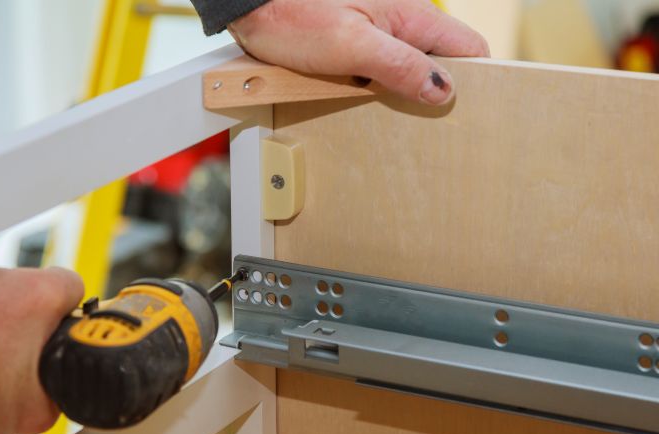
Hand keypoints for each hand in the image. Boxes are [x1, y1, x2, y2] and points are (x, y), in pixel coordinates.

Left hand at [229, 0, 488, 104]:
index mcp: (411, 15)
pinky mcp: (358, 46)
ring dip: (409, 93)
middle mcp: (401, 22)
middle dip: (439, 92)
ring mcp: (380, 34)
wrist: (252, 6)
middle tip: (430, 126)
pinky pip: (385, 71)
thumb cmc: (292, 15)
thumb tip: (442, 89)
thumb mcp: (349, 45)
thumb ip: (399, 65)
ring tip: (399, 120)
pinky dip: (383, 90)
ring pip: (413, 68)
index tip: (469, 111)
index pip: (468, 48)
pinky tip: (371, 107)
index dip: (476, 80)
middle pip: (442, 61)